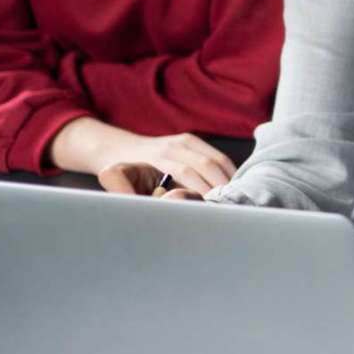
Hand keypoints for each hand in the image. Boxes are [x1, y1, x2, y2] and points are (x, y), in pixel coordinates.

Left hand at [52, 119, 235, 193]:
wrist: (116, 148)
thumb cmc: (119, 171)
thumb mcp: (118, 183)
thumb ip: (133, 195)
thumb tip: (152, 213)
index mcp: (158, 156)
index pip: (187, 173)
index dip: (203, 192)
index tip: (213, 211)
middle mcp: (174, 146)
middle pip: (207, 165)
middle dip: (222, 187)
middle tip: (232, 208)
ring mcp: (184, 140)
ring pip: (217, 160)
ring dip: (229, 179)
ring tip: (237, 200)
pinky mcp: (192, 140)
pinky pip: (217, 156)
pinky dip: (228, 171)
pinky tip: (233, 188)